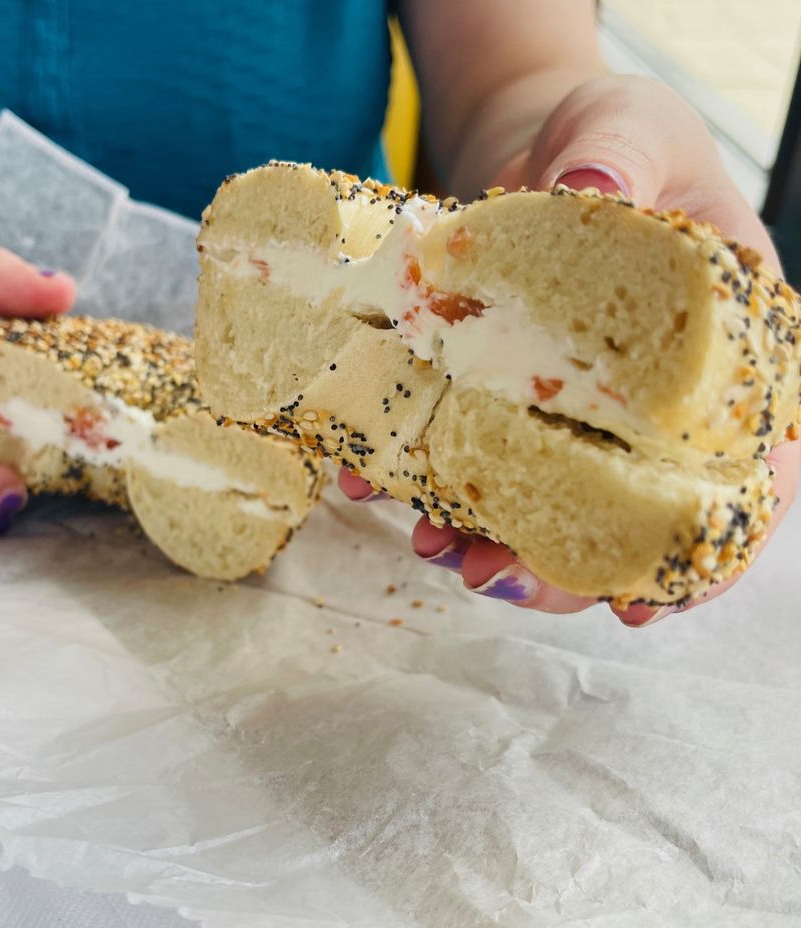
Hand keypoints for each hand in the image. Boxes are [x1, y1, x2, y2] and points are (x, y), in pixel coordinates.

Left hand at [344, 76, 797, 625]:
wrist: (534, 150)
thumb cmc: (615, 140)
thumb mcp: (633, 127)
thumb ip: (622, 154)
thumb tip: (592, 192)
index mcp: (721, 363)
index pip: (751, 481)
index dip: (702, 556)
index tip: (642, 605)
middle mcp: (644, 410)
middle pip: (624, 518)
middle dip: (559, 568)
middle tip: (494, 579)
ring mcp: (566, 415)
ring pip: (537, 504)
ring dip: (480, 541)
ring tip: (428, 546)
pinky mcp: (496, 403)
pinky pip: (461, 453)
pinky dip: (417, 475)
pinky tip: (370, 478)